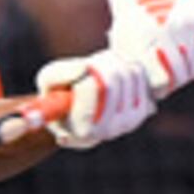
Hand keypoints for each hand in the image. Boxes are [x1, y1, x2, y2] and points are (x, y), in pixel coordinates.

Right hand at [35, 51, 154, 148]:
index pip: (91, 87)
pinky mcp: (145, 110)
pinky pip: (140, 74)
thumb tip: (85, 68)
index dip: (85, 70)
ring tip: (99, 68)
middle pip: (113, 79)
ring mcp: (129, 123)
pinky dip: (126, 63)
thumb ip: (59, 74)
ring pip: (128, 73)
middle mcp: (108, 132)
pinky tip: (114, 70)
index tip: (80, 68)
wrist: (80, 103)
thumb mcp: (48, 80)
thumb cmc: (60, 92)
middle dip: (99, 62)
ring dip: (113, 61)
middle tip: (90, 64)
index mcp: (83, 132)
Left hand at [102, 0, 193, 97]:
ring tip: (179, 74)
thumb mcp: (124, 39)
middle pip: (180, 74)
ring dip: (187, 74)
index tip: (158, 90)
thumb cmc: (130, 15)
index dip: (160, 89)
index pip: (162, 79)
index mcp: (146, 36)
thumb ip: (136, 66)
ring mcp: (187, 22)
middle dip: (174, 83)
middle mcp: (169, 29)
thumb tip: (151, 94)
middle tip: (168, 85)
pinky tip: (192, 66)